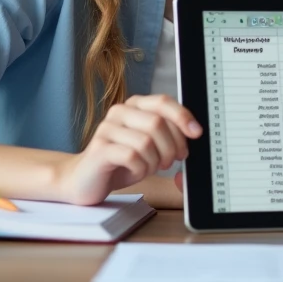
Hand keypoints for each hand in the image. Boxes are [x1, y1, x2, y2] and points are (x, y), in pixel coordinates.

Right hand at [54, 95, 201, 205]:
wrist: (85, 180)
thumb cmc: (121, 162)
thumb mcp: (149, 145)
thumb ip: (167, 133)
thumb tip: (194, 130)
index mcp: (134, 106)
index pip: (163, 101)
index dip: (182, 116)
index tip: (196, 133)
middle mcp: (119, 112)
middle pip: (157, 123)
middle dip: (171, 146)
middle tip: (170, 161)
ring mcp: (106, 129)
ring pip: (146, 141)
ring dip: (155, 160)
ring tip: (150, 167)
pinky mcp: (99, 149)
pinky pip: (132, 156)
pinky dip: (141, 168)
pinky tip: (137, 171)